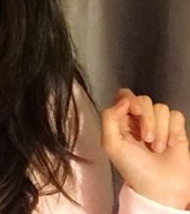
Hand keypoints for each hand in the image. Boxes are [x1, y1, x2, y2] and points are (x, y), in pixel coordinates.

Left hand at [101, 88, 189, 209]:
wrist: (161, 190)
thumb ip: (109, 118)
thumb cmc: (133, 168)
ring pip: (161, 108)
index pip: (124, 95)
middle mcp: (139, 119)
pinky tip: (171, 145)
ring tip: (157, 148)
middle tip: (146, 140)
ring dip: (160, 129)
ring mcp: (158, 124)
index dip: (130, 100)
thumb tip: (123, 100)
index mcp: (121, 120)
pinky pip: (176, 115)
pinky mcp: (176, 130)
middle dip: (147, 119)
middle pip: (144, 100)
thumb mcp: (112, 145)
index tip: (135, 113)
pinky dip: (174, 130)